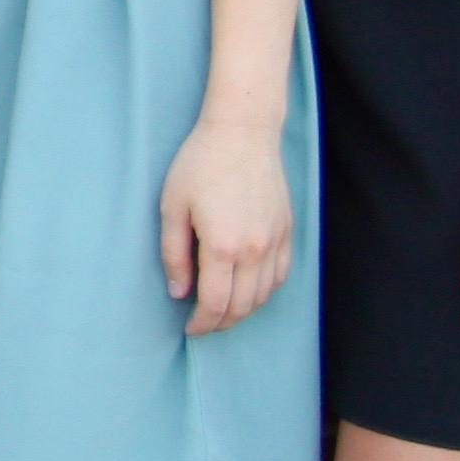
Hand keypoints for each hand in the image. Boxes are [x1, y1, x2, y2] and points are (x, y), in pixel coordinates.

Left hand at [159, 109, 293, 335]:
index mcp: (222, 245)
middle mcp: (254, 248)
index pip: (215, 303)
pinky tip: (249, 292)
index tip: (190, 329)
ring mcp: (275, 240)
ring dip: (244, 311)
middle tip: (203, 325)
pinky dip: (265, 291)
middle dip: (221, 323)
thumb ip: (174, 254)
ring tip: (223, 312)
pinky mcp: (287, 230)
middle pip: (242, 306)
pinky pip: (281, 275)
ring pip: (264, 295)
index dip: (202, 323)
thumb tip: (179, 293)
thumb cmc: (200, 163)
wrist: (242, 131)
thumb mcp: (173, 207)